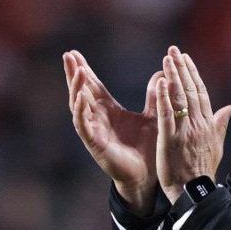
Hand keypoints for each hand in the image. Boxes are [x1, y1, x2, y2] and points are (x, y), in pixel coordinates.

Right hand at [64, 50, 163, 213]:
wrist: (148, 176)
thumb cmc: (148, 148)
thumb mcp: (152, 116)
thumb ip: (155, 95)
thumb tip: (162, 72)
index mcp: (109, 110)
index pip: (93, 86)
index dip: (84, 70)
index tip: (75, 53)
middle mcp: (98, 118)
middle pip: (81, 92)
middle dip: (74, 74)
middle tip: (68, 55)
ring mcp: (94, 131)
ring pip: (79, 106)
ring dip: (76, 88)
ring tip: (77, 71)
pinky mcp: (95, 144)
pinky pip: (83, 126)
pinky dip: (80, 112)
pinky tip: (79, 98)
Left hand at [156, 46, 230, 202]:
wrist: (195, 192)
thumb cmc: (204, 170)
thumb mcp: (217, 145)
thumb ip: (221, 124)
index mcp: (207, 124)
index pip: (200, 92)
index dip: (193, 73)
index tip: (186, 58)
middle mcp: (198, 124)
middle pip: (190, 90)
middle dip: (182, 68)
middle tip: (173, 50)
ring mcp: (184, 132)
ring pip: (179, 98)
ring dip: (173, 76)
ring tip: (166, 59)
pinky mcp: (170, 140)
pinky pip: (167, 115)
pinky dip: (164, 98)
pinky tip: (160, 82)